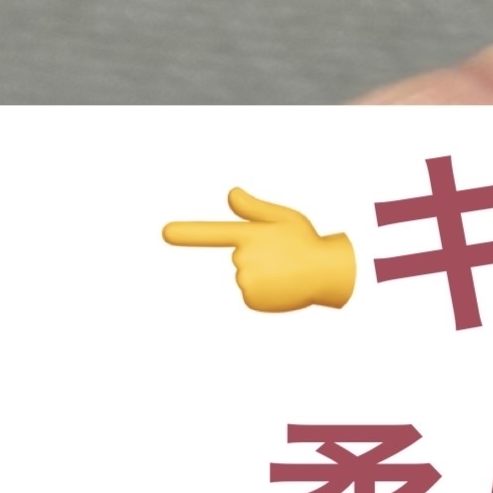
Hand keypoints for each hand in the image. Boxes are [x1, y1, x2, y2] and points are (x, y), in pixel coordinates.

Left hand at [163, 182, 359, 308]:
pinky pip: (251, 293)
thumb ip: (254, 208)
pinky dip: (264, 291)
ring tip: (286, 271)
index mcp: (248, 234)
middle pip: (240, 255)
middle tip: (284, 255)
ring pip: (246, 275)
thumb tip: (230, 194)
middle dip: (259, 255)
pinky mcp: (251, 299)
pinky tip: (282, 286)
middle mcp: (242, 257)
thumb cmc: (307, 241)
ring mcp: (245, 280)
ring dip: (264, 274)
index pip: (212, 233)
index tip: (164, 233)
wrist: (328, 272)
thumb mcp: (282, 217)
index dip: (187, 233)